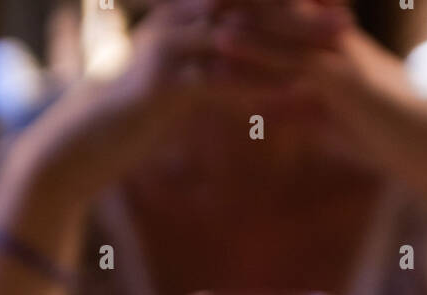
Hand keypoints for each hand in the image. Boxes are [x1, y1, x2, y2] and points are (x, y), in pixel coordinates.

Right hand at [11, 0, 341, 210]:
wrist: (78, 147)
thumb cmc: (128, 122)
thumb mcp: (176, 92)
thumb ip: (209, 77)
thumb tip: (239, 77)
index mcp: (181, 17)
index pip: (245, 0)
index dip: (290, 4)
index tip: (336, 12)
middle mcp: (175, 21)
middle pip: (249, 8)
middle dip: (301, 15)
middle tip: (347, 24)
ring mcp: (166, 51)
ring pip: (239, 39)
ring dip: (290, 46)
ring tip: (333, 55)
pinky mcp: (160, 88)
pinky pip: (217, 83)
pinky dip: (258, 87)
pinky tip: (293, 96)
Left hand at [218, 2, 426, 210]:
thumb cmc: (389, 139)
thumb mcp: (334, 122)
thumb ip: (300, 109)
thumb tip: (269, 110)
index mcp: (333, 44)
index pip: (286, 14)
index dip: (252, 7)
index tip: (210, 6)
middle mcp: (335, 39)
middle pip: (281, 8)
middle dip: (243, 3)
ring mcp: (341, 56)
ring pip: (281, 27)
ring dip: (242, 19)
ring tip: (202, 14)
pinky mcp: (345, 81)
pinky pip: (293, 63)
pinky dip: (257, 56)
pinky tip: (225, 54)